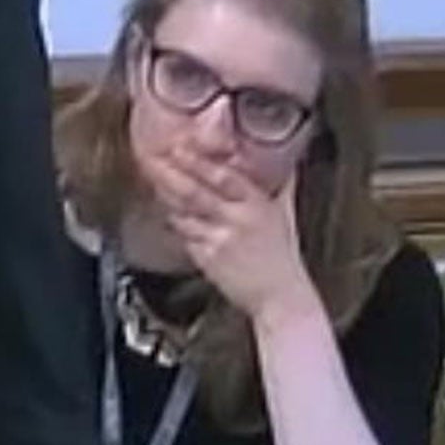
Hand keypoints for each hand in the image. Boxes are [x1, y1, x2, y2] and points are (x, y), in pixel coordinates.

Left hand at [143, 146, 311, 321]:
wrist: (281, 297)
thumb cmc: (282, 255)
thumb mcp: (285, 214)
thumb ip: (282, 186)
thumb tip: (291, 161)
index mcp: (259, 204)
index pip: (224, 176)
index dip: (199, 162)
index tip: (179, 148)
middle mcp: (239, 219)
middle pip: (196, 192)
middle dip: (171, 174)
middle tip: (153, 160)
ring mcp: (221, 239)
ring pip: (184, 213)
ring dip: (167, 199)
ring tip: (154, 183)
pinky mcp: (208, 259)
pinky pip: (185, 236)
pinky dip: (176, 225)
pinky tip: (169, 215)